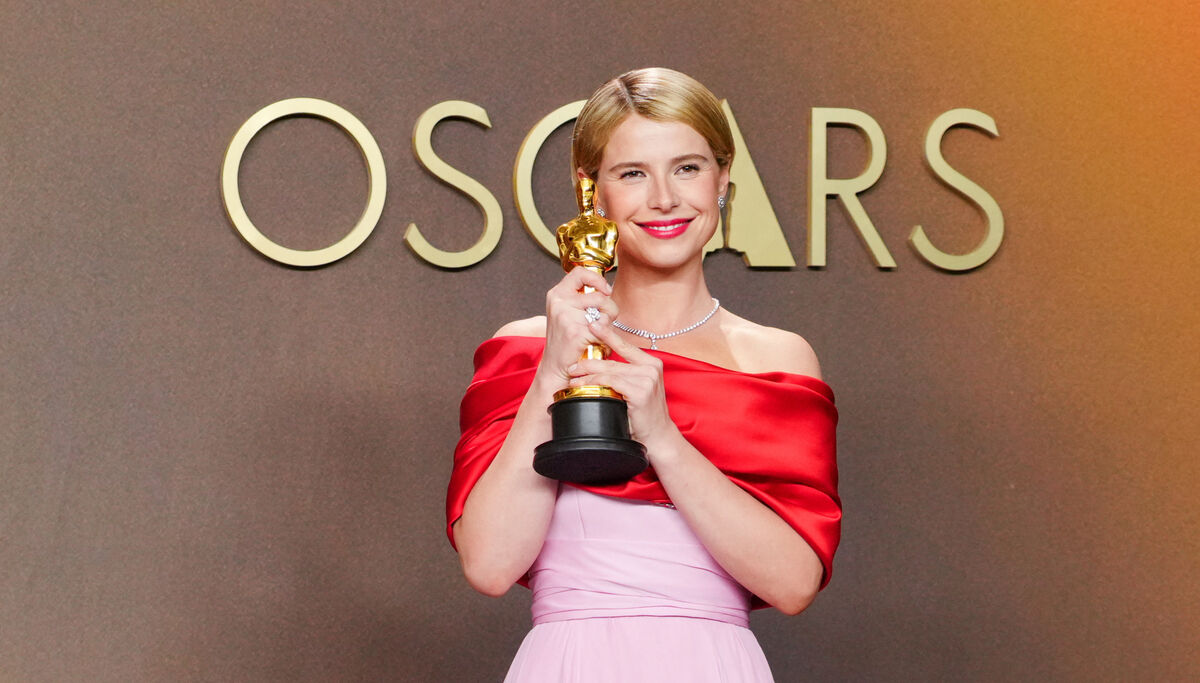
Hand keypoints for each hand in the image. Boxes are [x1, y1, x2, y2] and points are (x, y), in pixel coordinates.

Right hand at [539, 267, 618, 389]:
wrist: (556, 369)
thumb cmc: (567, 343)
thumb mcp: (567, 314)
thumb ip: (581, 299)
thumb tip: (607, 288)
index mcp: (556, 294)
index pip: (580, 272)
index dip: (597, 279)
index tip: (605, 291)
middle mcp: (559, 302)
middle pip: (599, 294)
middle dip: (610, 308)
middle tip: (605, 321)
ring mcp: (566, 316)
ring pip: (605, 309)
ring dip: (609, 322)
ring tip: (600, 333)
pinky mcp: (576, 331)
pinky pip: (604, 327)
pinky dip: (606, 338)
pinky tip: (596, 344)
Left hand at [566, 321, 678, 449]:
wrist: (658, 436)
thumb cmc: (644, 414)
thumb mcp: (637, 388)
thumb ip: (625, 375)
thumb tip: (600, 366)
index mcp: (651, 363)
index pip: (625, 345)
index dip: (607, 334)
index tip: (592, 324)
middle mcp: (651, 367)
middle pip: (612, 359)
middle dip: (589, 361)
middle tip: (572, 365)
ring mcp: (647, 378)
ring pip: (608, 370)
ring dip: (586, 374)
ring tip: (572, 377)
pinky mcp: (640, 391)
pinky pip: (610, 382)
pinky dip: (593, 382)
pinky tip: (582, 386)